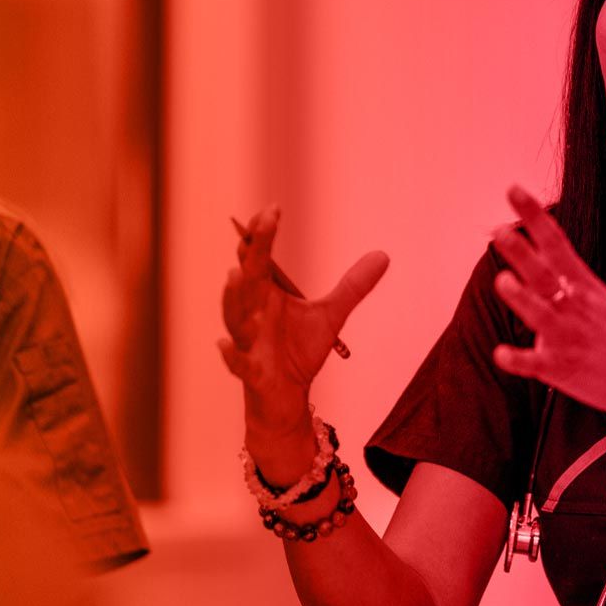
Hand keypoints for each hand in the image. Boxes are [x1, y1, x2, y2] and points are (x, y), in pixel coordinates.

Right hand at [219, 205, 387, 436]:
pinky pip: (237, 362)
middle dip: (252, 251)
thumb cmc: (298, 351)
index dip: (262, 234)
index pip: (259, 257)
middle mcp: (252, 313)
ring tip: (236, 274)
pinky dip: (230, 355)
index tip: (273, 209)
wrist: (286, 396)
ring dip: (233, 296)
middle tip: (260, 224)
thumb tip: (383, 255)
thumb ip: (353, 286)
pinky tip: (222, 344)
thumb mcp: (331, 315)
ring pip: (235, 316)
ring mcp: (248, 342)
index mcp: (265, 294)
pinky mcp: (251, 372)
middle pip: (248, 278)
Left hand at [488, 186, 605, 428]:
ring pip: (539, 314)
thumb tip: (542, 266)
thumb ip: (570, 285)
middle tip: (499, 231)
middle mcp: (575, 308)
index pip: (556, 242)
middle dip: (522, 252)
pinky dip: (517, 359)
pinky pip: (534, 364)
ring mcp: (568, 339)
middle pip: (543, 274)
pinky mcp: (562, 370)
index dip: (533, 216)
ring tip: (503, 281)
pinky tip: (501, 353)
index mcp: (586, 287)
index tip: (513, 191)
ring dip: (521, 298)